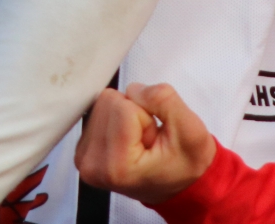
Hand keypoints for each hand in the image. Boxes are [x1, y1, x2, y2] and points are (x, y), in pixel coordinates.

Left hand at [74, 84, 215, 206]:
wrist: (174, 186)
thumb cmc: (183, 165)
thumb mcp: (192, 133)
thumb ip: (165, 101)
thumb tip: (133, 88)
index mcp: (116, 166)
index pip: (123, 107)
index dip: (147, 116)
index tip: (154, 140)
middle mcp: (91, 164)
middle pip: (108, 101)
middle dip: (134, 113)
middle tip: (148, 140)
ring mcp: (83, 157)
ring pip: (103, 102)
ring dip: (126, 116)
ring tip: (140, 142)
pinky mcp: (81, 149)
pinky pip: (98, 110)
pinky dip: (117, 119)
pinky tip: (128, 140)